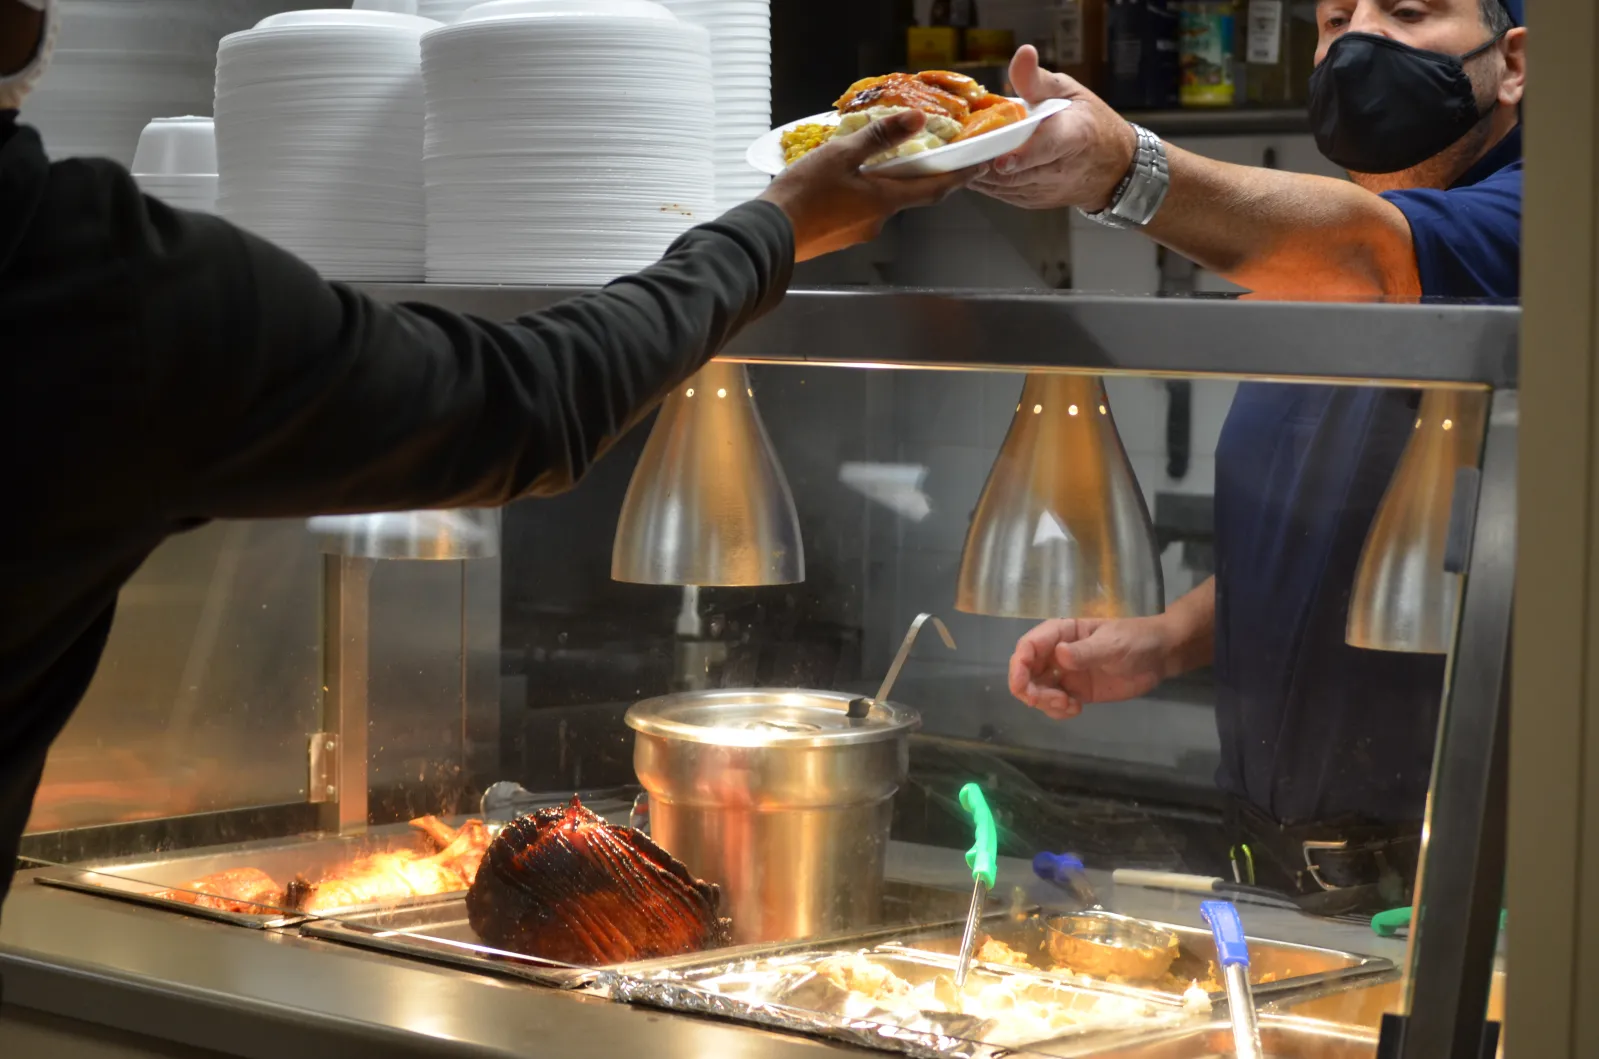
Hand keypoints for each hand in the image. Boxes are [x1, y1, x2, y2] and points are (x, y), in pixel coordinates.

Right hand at [760, 110, 976, 261]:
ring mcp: (859, 232)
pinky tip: (841, 183)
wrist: (768, 238)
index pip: (936, 190)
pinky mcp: (839, 238)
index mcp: (885, 200)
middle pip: (908, 194)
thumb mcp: (841, 155)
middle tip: (925, 154)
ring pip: (880, 202)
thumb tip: (917, 118)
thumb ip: (879, 137)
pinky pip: (859, 211)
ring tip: (869, 161)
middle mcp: (879, 221)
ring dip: (882, 183)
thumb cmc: (803, 194)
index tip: (981, 167)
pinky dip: (861, 194)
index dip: (961, 178)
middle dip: (918, 176)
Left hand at [970, 45, 1136, 211]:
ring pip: (1004, 187)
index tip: (1001, 160)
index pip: (1049, 147)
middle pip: (1016, 172)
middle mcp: (1061, 169)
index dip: (1024, 155)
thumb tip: (1022, 54)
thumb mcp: (1071, 92)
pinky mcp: (1033, 202)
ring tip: (960, 155)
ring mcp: (1046, 190)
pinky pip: (1002, 194)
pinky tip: (973, 166)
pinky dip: (985, 181)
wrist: (1111, 166)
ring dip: (980, 173)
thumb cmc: (1088, 122)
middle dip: (985, 162)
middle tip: (959, 149)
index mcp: (1075, 135)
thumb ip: (1039, 80)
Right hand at [1008, 616, 1176, 718]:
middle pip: (1027, 671)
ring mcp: (1065, 674)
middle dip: (1029, 689)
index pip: (1028, 646)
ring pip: (1037, 690)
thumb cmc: (1136, 640)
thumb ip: (1086, 651)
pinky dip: (1057, 710)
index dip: (1019, 665)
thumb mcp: (1113, 644)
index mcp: (1061, 632)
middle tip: (1049, 701)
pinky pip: (1055, 704)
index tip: (1021, 686)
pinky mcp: (1076, 691)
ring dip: (1045, 702)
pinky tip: (1076, 710)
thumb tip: (1059, 655)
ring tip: (1069, 706)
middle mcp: (1057, 653)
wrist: (1160, 657)